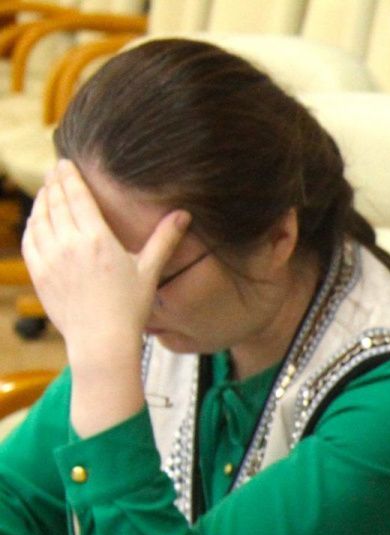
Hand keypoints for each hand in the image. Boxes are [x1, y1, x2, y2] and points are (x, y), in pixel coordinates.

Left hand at [22, 160, 190, 364]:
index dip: (69, 175)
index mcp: (97, 239)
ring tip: (47, 191)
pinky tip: (38, 220)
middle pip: (55, 201)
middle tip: (54, 171)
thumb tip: (184, 215)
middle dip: (54, 182)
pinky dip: (33, 224)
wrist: (101, 340)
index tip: (65, 163)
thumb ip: (164, 239)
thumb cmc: (129, 307)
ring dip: (42, 200)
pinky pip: (30, 238)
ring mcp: (50, 257)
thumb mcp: (149, 271)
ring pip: (39, 217)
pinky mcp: (38, 272)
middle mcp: (69, 243)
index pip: (76, 195)